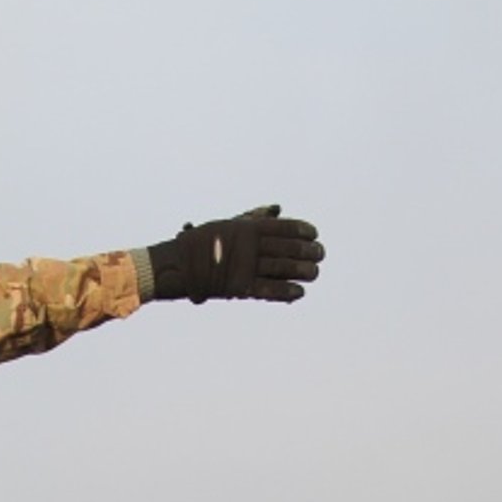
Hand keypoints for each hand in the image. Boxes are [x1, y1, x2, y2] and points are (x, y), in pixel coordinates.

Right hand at [144, 205, 323, 302]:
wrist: (180, 265)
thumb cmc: (205, 242)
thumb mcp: (230, 224)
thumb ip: (254, 217)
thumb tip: (277, 209)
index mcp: (248, 228)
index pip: (283, 227)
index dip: (302, 230)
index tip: (314, 234)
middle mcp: (249, 246)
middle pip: (288, 248)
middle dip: (308, 251)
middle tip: (321, 254)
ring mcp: (245, 267)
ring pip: (283, 268)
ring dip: (302, 270)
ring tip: (315, 272)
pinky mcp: (240, 288)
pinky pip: (269, 289)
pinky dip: (286, 291)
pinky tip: (300, 292)